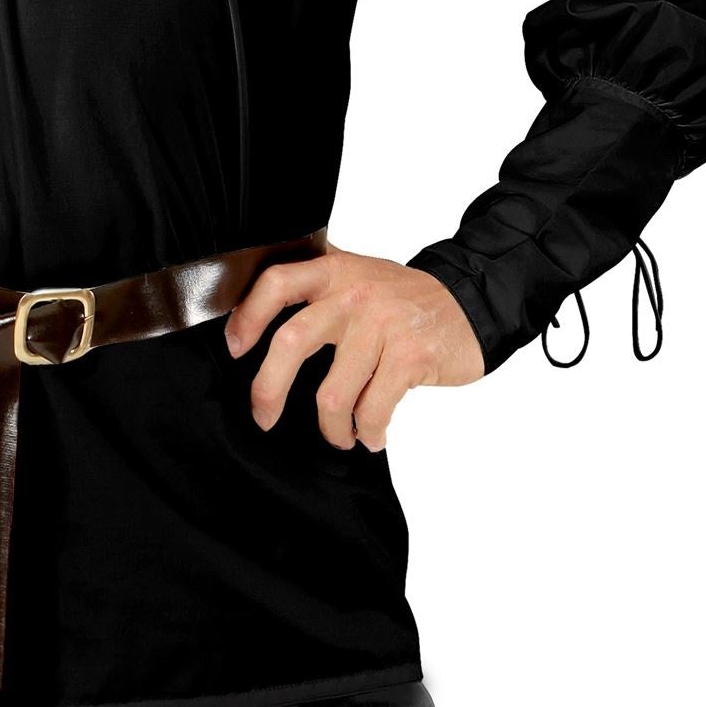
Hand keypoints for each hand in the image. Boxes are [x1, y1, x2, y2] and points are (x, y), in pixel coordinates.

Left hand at [222, 244, 484, 452]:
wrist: (470, 300)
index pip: (276, 283)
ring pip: (333, 393)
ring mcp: (383, 324)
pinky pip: (373, 409)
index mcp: (333, 270)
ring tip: (340, 435)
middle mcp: (354, 293)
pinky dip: (369, 433)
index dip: (247, 317)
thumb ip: (317, 288)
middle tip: (264, 416)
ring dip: (332, 428)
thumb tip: (257, 321)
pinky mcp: (410, 355)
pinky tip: (372, 436)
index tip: (235, 348)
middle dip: (268, 390)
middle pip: (292, 341)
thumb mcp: (356, 276)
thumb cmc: (403, 298)